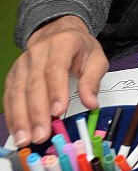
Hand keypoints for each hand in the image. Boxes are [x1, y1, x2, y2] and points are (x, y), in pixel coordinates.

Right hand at [4, 16, 107, 146]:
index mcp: (61, 43)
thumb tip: (91, 103)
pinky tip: (17, 130)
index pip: (55, 68)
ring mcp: (22, 64)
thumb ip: (93, 80)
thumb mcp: (95, 58)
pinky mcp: (13, 76)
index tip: (58, 112)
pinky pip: (9, 96)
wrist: (59, 33)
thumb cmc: (79, 47)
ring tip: (26, 138)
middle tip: (41, 134)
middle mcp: (37, 52)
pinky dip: (12, 115)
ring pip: (18, 92)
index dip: (56, 91)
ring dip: (21, 118)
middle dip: (37, 112)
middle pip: (34, 84)